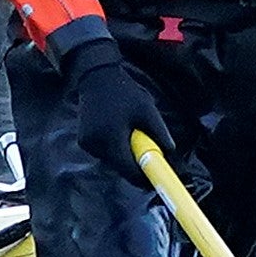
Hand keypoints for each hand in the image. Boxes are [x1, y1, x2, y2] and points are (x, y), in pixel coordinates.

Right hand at [63, 39, 172, 186]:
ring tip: (134, 134)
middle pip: (120, 168)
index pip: (128, 170)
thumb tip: (171, 153)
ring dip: (125, 155)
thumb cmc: (124, 92)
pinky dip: (115, 148)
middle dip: (136, 165)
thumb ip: (160, 133)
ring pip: (112, 161)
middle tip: (150, 154)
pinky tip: (120, 131)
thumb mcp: (147, 110)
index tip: (156, 180)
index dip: (143, 178)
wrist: (96, 76)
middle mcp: (95, 145)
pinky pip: (104, 153)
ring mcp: (86, 144)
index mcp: (111, 139)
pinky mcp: (84, 141)